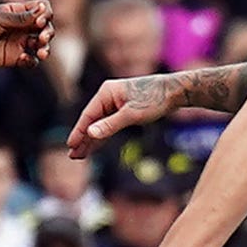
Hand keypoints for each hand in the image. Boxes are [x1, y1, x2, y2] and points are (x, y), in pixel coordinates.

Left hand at [0, 0, 54, 69]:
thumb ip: (20, 18)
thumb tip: (42, 10)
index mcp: (19, 12)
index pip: (42, 9)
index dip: (45, 13)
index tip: (38, 21)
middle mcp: (22, 27)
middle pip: (46, 27)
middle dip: (48, 32)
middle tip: (41, 38)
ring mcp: (20, 42)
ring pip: (42, 45)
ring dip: (45, 48)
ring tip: (41, 52)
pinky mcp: (15, 58)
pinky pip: (31, 61)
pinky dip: (31, 61)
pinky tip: (23, 59)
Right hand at [67, 73, 181, 158]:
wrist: (176, 91)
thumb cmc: (155, 99)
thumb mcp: (132, 114)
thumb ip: (110, 125)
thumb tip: (90, 133)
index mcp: (106, 93)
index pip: (88, 115)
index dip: (79, 132)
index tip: (71, 146)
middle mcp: (108, 96)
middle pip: (91, 121)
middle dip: (83, 139)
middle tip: (74, 156)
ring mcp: (116, 102)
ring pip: (100, 124)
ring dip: (92, 139)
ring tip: (81, 155)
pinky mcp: (124, 108)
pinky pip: (109, 124)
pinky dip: (104, 135)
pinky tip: (96, 145)